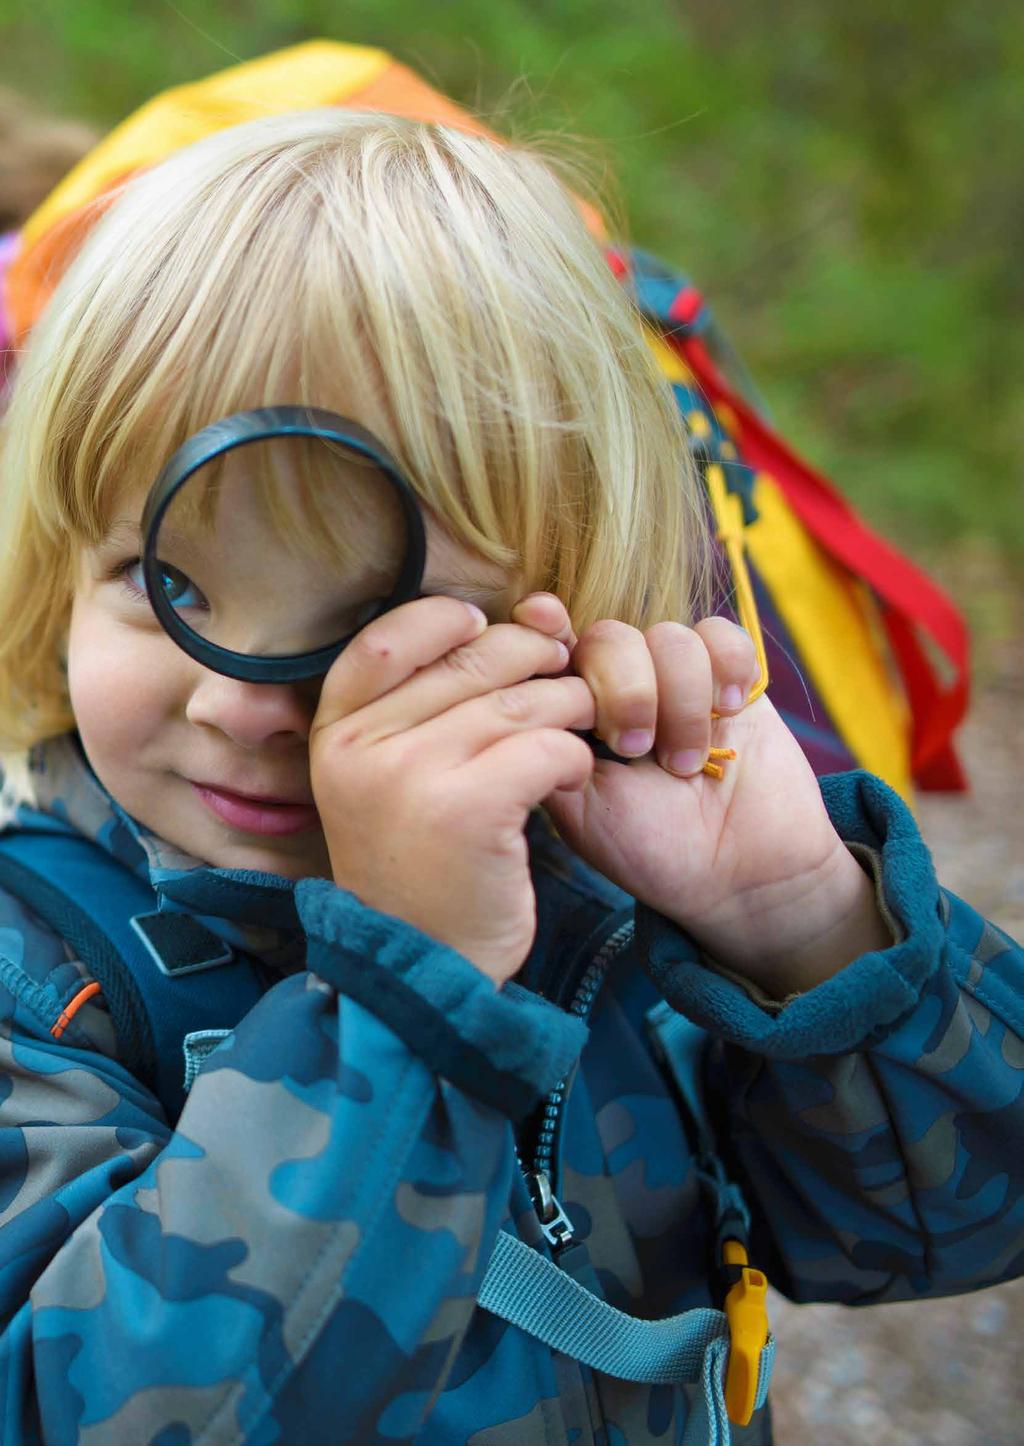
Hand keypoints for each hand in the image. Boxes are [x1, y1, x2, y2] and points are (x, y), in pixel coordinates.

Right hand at [308, 597, 596, 985]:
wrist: (422, 970)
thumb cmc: (421, 866)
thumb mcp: (390, 782)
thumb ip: (428, 707)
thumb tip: (520, 614)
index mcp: (334, 733)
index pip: (385, 637)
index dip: (446, 620)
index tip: (486, 629)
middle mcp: (362, 747)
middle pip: (469, 661)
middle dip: (533, 659)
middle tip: (563, 675)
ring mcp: (411, 776)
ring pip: (521, 700)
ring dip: (568, 707)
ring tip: (578, 729)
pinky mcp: (468, 809)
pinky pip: (546, 746)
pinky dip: (573, 756)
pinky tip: (572, 776)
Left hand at [512, 593, 889, 994]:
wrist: (741, 878)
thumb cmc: (655, 852)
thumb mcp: (582, 813)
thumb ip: (548, 752)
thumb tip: (524, 692)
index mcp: (574, 712)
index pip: (547, 646)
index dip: (542, 626)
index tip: (544, 625)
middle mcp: (623, 685)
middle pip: (608, 636)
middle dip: (623, 690)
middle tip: (637, 750)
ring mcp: (678, 679)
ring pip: (668, 637)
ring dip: (681, 701)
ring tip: (687, 764)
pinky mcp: (734, 677)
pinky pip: (722, 635)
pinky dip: (726, 667)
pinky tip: (728, 713)